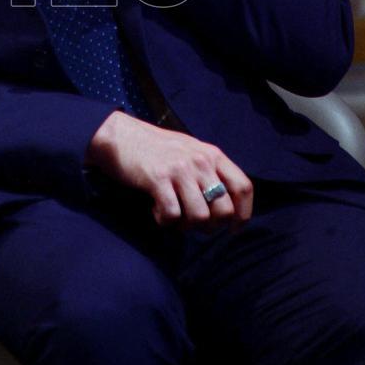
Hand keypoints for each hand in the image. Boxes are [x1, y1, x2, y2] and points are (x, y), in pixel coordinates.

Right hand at [85, 111, 253, 228]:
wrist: (120, 136)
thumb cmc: (156, 148)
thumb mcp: (190, 151)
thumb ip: (208, 172)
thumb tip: (224, 207)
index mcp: (212, 155)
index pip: (243, 187)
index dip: (242, 214)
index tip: (232, 228)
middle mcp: (200, 161)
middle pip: (224, 210)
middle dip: (211, 226)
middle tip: (194, 223)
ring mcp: (180, 170)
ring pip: (200, 217)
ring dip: (186, 225)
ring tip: (174, 216)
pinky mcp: (158, 179)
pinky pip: (172, 215)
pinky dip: (165, 221)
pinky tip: (156, 210)